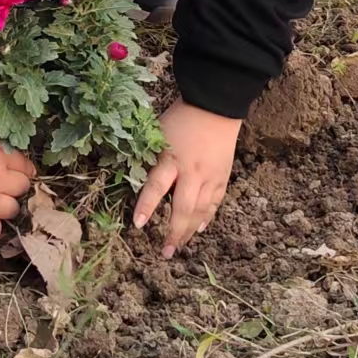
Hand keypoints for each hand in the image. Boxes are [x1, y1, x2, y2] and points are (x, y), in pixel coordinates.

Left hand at [133, 100, 241, 257]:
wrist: (216, 105)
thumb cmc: (181, 117)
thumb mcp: (159, 134)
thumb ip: (150, 157)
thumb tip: (134, 177)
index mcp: (172, 158)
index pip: (157, 186)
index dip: (146, 206)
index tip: (138, 225)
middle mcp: (192, 171)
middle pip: (183, 207)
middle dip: (173, 231)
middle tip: (164, 252)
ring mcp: (210, 176)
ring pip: (200, 210)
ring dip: (188, 231)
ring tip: (178, 247)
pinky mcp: (223, 176)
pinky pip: (215, 203)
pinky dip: (206, 217)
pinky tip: (198, 229)